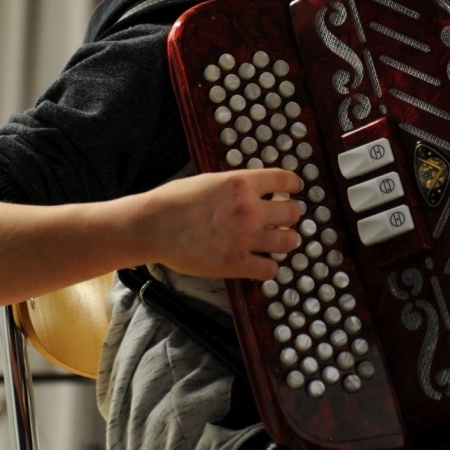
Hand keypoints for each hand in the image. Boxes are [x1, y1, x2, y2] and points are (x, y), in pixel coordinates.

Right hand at [130, 168, 303, 280]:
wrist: (153, 226)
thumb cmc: (174, 201)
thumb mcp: (209, 180)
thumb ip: (235, 185)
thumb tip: (252, 188)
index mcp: (242, 184)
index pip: (285, 180)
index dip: (294, 184)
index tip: (296, 188)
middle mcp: (250, 210)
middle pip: (293, 212)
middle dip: (291, 214)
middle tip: (285, 218)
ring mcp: (246, 238)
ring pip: (289, 241)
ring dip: (285, 240)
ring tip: (278, 240)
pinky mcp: (237, 264)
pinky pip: (270, 269)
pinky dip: (269, 267)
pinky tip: (261, 262)